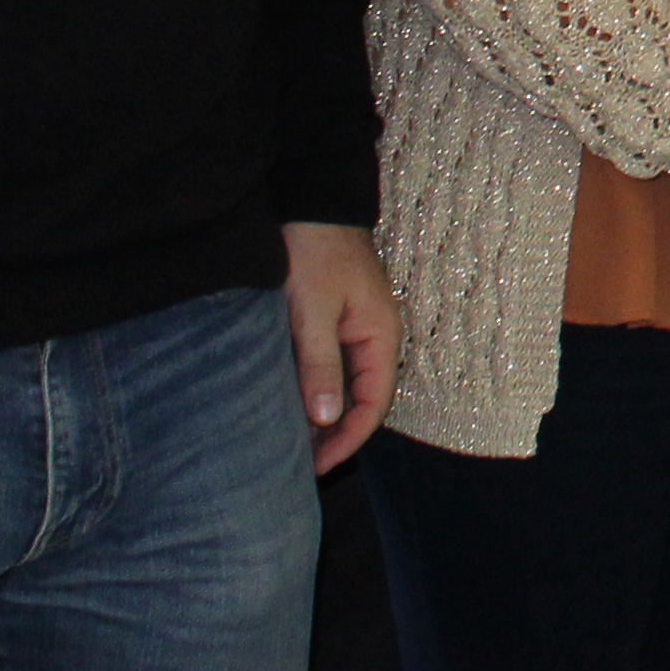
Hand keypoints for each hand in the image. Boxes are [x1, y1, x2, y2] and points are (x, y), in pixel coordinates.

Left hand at [283, 223, 397, 474]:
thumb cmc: (315, 252)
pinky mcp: (336, 324)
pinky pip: (331, 369)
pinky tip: (289, 406)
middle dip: (333, 436)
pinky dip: (313, 393)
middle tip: (297, 465)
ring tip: (290, 444)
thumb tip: (326, 419)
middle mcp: (375, 338)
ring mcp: (356, 331)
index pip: (373, 404)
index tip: (315, 466)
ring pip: (345, 387)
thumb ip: (320, 364)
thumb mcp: (313, 310)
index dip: (346, 439)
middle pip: (361, 401)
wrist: (312, 204)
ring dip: (322, 416)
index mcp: (380, 336)